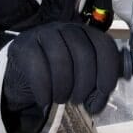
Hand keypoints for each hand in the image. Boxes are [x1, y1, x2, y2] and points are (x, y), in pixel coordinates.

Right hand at [2, 22, 120, 132]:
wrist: (23, 75)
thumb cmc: (58, 76)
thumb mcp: (81, 80)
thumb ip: (95, 90)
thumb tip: (97, 104)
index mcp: (87, 34)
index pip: (104, 45)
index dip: (108, 71)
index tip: (104, 92)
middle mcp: (67, 28)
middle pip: (84, 53)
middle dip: (84, 83)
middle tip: (78, 100)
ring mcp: (44, 33)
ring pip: (61, 59)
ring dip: (63, 87)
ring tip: (61, 99)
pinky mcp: (23, 45)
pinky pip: (37, 67)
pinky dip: (44, 89)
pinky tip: (45, 100)